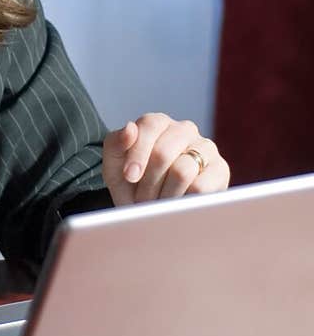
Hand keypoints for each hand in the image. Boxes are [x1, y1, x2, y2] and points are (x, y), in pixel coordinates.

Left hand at [102, 114, 229, 206]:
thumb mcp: (115, 168)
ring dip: (164, 194)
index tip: (129, 176)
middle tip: (141, 199)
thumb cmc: (133, 187)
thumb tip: (130, 127)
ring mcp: (205, 147)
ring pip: (182, 171)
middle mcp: (184, 130)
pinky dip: (183, 200)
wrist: (154, 213)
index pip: (149, 126)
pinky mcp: (220, 169)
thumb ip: (116, 145)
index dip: (137, 153)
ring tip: (158, 204)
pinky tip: (177, 204)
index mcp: (158, 123)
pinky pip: (201, 186)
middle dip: (148, 181)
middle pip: (163, 152)